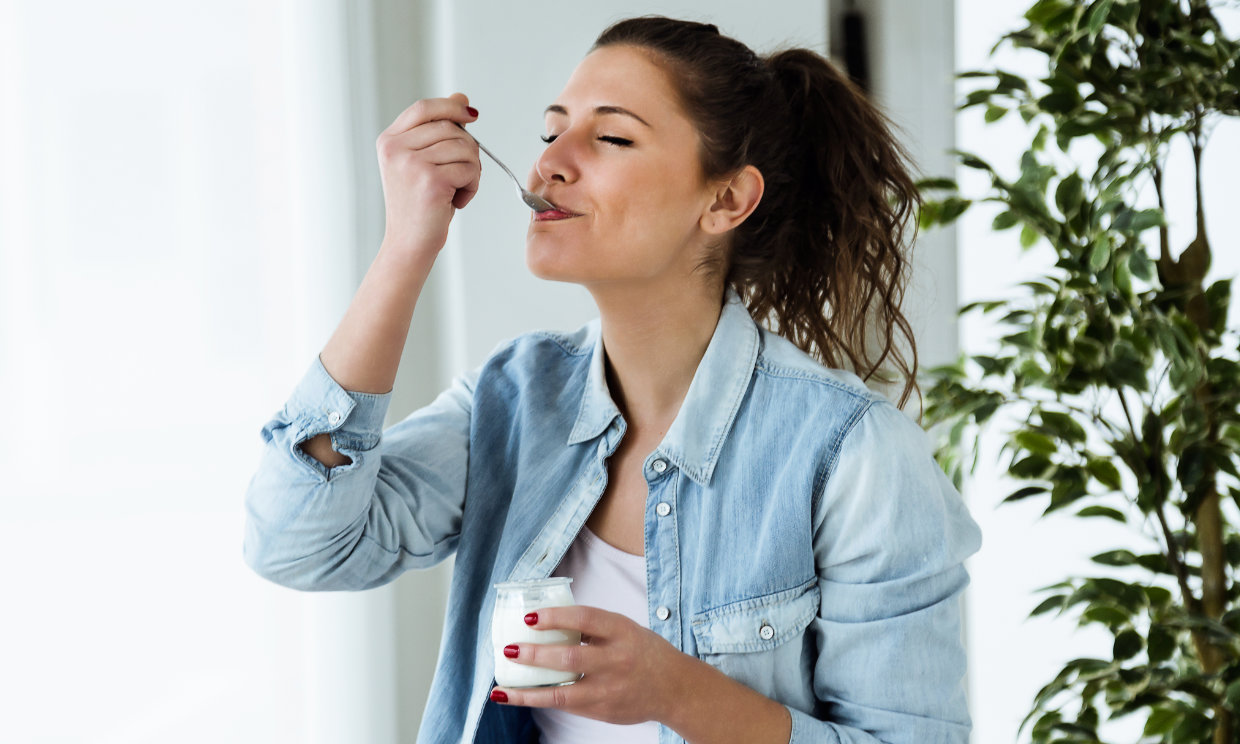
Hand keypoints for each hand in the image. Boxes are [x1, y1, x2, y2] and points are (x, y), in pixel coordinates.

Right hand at [375, 93, 480, 253]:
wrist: (409, 243)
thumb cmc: (418, 205)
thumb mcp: (423, 162)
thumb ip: (437, 130)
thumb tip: (461, 98)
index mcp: (389, 141)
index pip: (423, 108)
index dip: (450, 107)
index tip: (471, 116)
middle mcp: (395, 149)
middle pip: (450, 128)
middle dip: (467, 150)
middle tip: (462, 175)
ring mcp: (411, 164)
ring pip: (465, 148)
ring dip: (472, 171)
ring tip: (457, 190)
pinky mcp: (430, 180)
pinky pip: (469, 169)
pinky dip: (472, 186)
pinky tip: (457, 200)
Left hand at [490, 605, 683, 724]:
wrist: (674, 688)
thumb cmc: (642, 652)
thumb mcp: (624, 629)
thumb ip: (592, 627)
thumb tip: (548, 620)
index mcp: (621, 631)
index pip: (584, 619)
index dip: (555, 617)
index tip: (529, 617)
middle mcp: (616, 660)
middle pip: (569, 658)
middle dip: (535, 655)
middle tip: (510, 649)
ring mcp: (609, 689)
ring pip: (562, 692)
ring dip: (528, 691)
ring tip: (502, 688)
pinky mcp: (602, 710)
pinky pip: (566, 705)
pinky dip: (540, 701)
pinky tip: (519, 697)